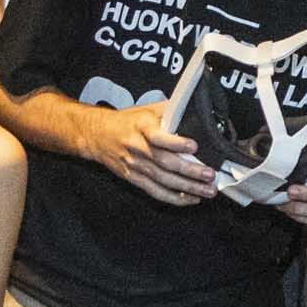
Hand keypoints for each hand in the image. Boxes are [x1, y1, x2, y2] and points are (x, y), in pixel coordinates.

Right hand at [88, 101, 214, 204]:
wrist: (98, 135)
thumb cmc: (127, 121)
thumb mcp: (147, 110)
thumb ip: (171, 109)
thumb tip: (195, 108)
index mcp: (142, 127)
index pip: (158, 137)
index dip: (176, 143)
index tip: (194, 146)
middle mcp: (138, 147)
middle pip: (164, 162)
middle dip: (189, 170)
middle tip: (209, 175)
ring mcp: (135, 165)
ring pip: (163, 180)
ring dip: (187, 187)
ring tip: (207, 190)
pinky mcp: (133, 178)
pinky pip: (155, 191)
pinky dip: (174, 197)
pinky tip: (190, 199)